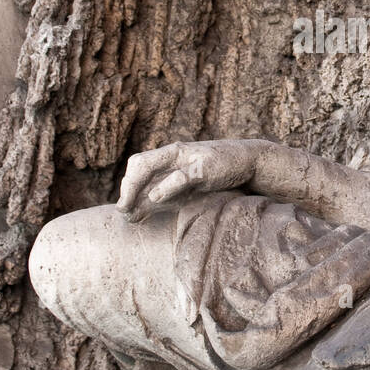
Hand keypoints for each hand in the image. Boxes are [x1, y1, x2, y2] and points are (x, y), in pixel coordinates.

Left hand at [117, 139, 263, 221]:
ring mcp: (188, 158)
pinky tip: (156, 198)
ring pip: (151, 165)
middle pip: (139, 163)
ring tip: (128, 205)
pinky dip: (166, 186)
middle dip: (127, 188)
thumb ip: (160, 200)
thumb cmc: (213, 176)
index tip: (124, 208)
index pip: (137, 164)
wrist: (247, 162)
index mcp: (168, 157)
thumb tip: (131, 215)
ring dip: (136, 186)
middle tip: (123, 210)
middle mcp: (174, 154)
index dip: (126, 186)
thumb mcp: (184, 189)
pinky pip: (180, 175)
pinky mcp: (204, 166)